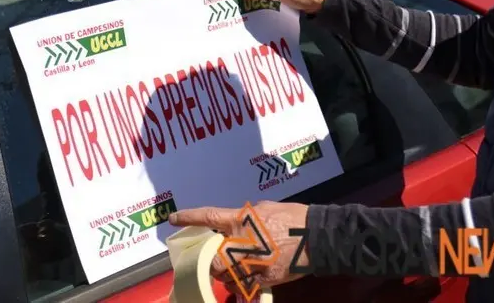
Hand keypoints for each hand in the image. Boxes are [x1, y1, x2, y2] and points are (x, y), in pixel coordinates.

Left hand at [168, 201, 309, 294]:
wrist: (319, 237)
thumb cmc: (293, 217)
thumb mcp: (265, 209)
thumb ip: (244, 217)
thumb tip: (234, 223)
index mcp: (241, 221)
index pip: (208, 217)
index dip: (189, 217)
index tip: (173, 218)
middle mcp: (242, 243)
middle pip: (212, 257)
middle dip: (209, 261)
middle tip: (211, 259)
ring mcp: (253, 263)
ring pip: (226, 275)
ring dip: (225, 273)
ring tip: (231, 269)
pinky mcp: (265, 278)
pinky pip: (245, 285)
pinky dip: (242, 283)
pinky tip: (247, 276)